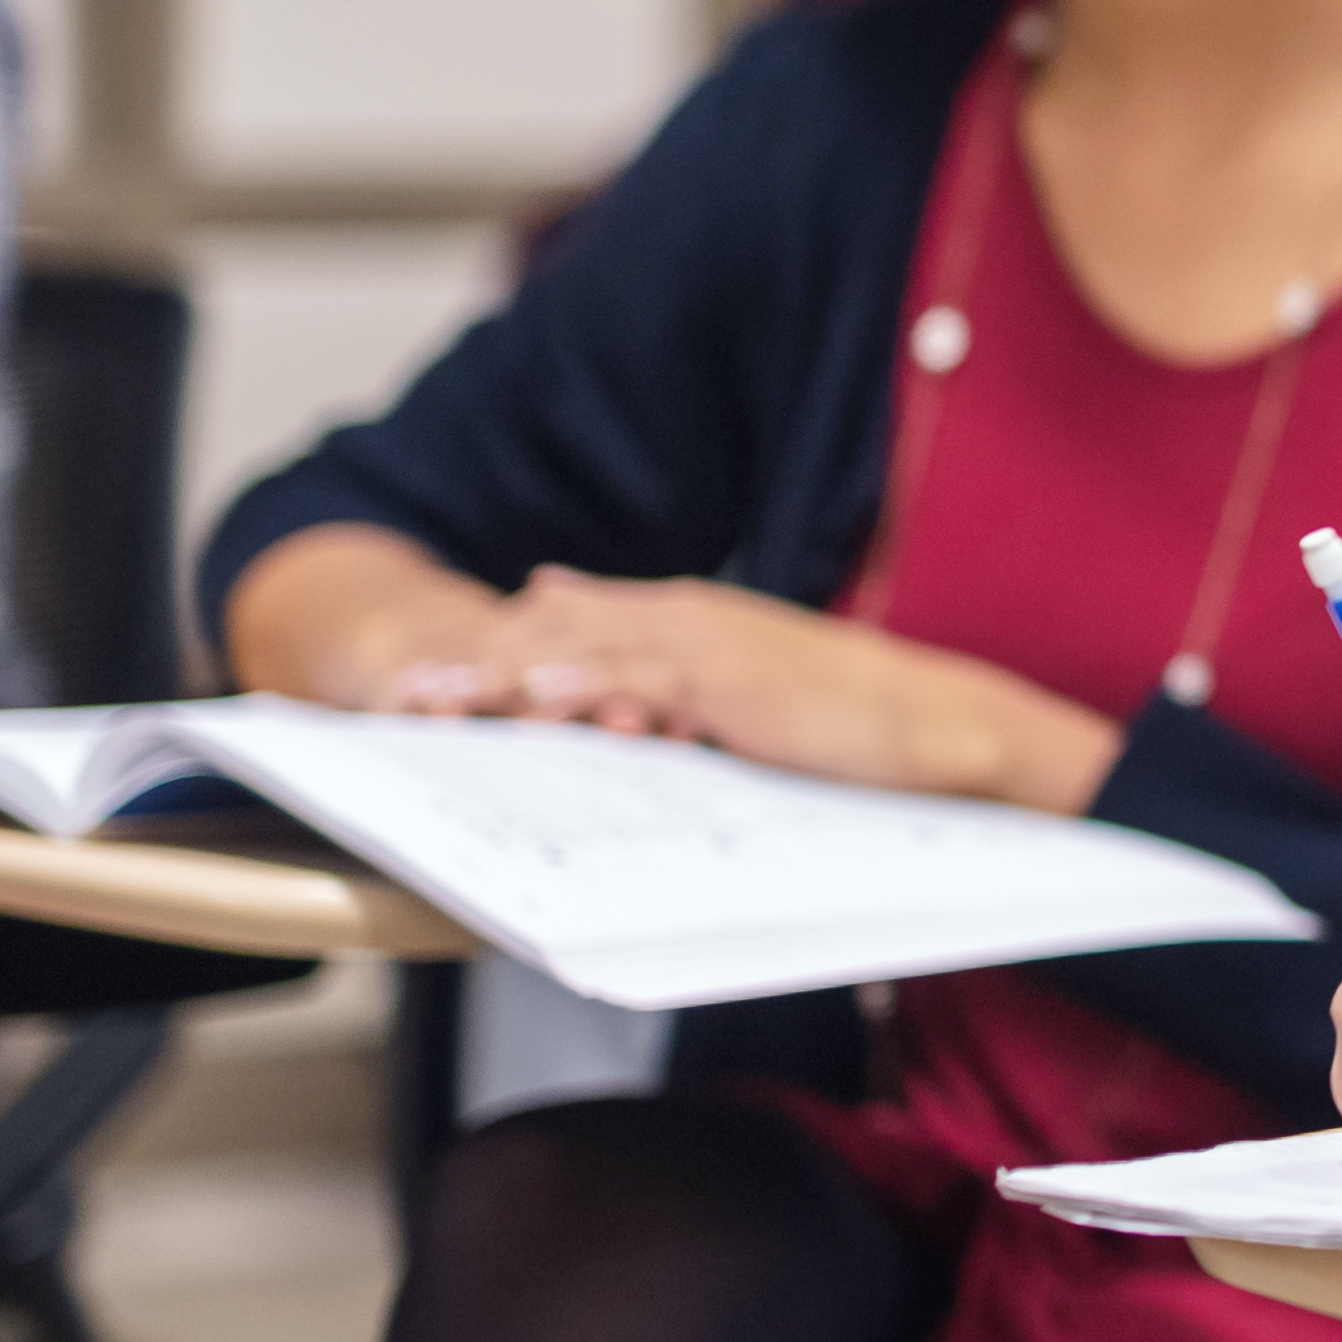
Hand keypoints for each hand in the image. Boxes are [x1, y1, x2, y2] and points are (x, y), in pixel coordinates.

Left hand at [383, 569, 1118, 811]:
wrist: (937, 726)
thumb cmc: (848, 723)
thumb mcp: (744, 695)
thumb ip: (672, 681)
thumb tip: (606, 687)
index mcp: (686, 619)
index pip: (569, 622)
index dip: (496, 652)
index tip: (430, 688)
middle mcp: (685, 616)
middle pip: (555, 628)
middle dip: (475, 661)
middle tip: (404, 697)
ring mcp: (707, 642)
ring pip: (581, 648)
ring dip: (502, 673)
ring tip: (436, 698)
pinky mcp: (734, 678)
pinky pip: (644, 676)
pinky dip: (585, 680)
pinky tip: (537, 692)